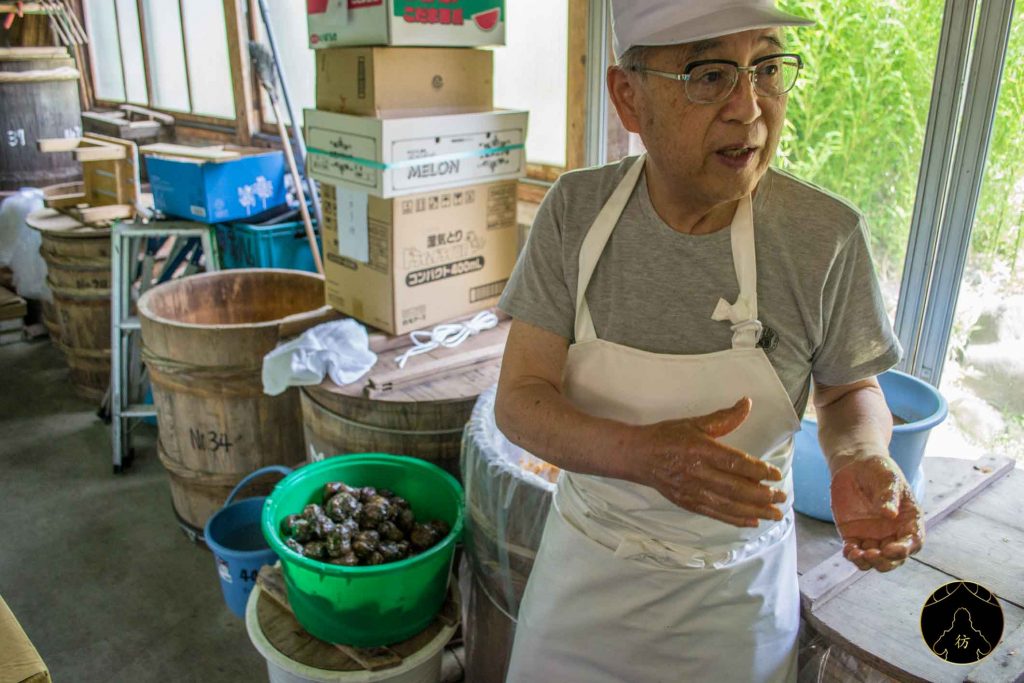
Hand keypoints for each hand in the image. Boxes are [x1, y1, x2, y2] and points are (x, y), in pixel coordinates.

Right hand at [637, 398, 786, 527]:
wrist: (638, 456)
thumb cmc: (667, 436)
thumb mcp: (695, 423)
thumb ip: (724, 417)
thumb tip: (747, 403)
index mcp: (701, 450)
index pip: (736, 463)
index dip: (758, 471)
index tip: (776, 475)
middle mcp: (698, 473)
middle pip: (736, 488)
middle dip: (762, 495)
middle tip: (782, 498)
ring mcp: (693, 491)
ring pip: (729, 505)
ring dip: (754, 511)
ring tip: (774, 514)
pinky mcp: (688, 503)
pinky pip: (716, 514)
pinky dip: (735, 519)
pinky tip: (751, 521)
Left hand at [830, 456, 923, 571]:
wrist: (855, 466)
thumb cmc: (879, 470)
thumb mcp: (887, 479)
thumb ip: (889, 496)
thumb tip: (889, 514)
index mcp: (909, 521)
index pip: (913, 542)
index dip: (904, 550)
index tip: (891, 549)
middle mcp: (893, 533)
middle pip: (894, 558)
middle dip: (886, 562)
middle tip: (874, 555)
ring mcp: (873, 536)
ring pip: (874, 560)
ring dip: (867, 562)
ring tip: (857, 554)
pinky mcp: (854, 535)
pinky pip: (854, 552)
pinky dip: (852, 555)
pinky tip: (848, 551)